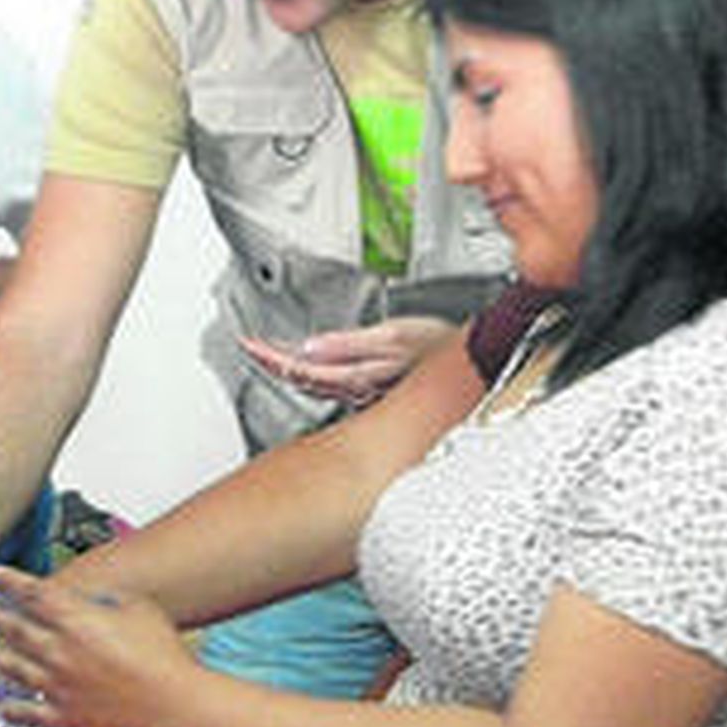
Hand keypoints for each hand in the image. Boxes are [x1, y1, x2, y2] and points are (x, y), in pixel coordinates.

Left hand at [0, 567, 199, 726]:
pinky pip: (30, 712)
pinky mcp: (66, 717)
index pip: (34, 593)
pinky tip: (1, 706)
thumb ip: (109, 600)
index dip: (10, 581)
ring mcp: (59, 686)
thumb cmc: (163, 658)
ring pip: (14, 668)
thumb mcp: (139, 609)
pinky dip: (12, 709)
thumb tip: (93, 599)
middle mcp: (60, 652)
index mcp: (77, 620)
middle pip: (16, 630)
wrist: (172, 706)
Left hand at [238, 315, 459, 406]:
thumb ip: (350, 345)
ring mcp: (365, 390)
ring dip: (291, 366)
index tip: (250, 344)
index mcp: (357, 375)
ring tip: (268, 352)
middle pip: (305, 378)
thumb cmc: (442, 349)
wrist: (476, 363)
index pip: (303, 370)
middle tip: (250, 346)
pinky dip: (315, 371)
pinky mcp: (376, 385)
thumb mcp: (396, 337)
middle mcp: (357, 387)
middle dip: (274, 362)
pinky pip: (335, 381)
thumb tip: (309, 348)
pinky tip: (308, 364)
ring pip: (318, 381)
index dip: (273, 359)